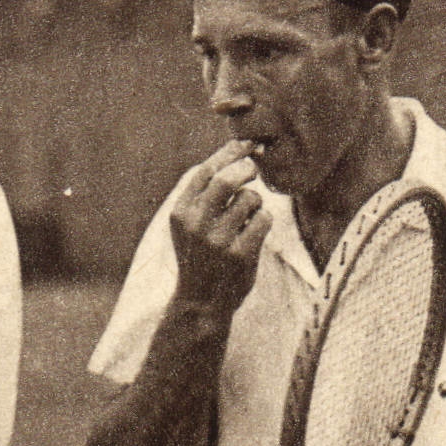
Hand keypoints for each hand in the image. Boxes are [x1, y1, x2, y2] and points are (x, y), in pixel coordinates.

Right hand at [168, 138, 270, 312]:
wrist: (201, 300)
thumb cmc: (201, 253)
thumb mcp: (190, 223)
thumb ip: (205, 191)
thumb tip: (236, 149)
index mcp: (181, 213)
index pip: (204, 171)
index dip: (228, 153)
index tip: (245, 146)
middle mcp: (196, 225)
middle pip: (227, 180)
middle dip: (246, 169)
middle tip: (253, 170)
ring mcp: (218, 241)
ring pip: (251, 199)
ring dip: (256, 202)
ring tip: (247, 217)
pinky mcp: (240, 254)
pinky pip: (264, 219)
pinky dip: (264, 221)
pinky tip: (253, 233)